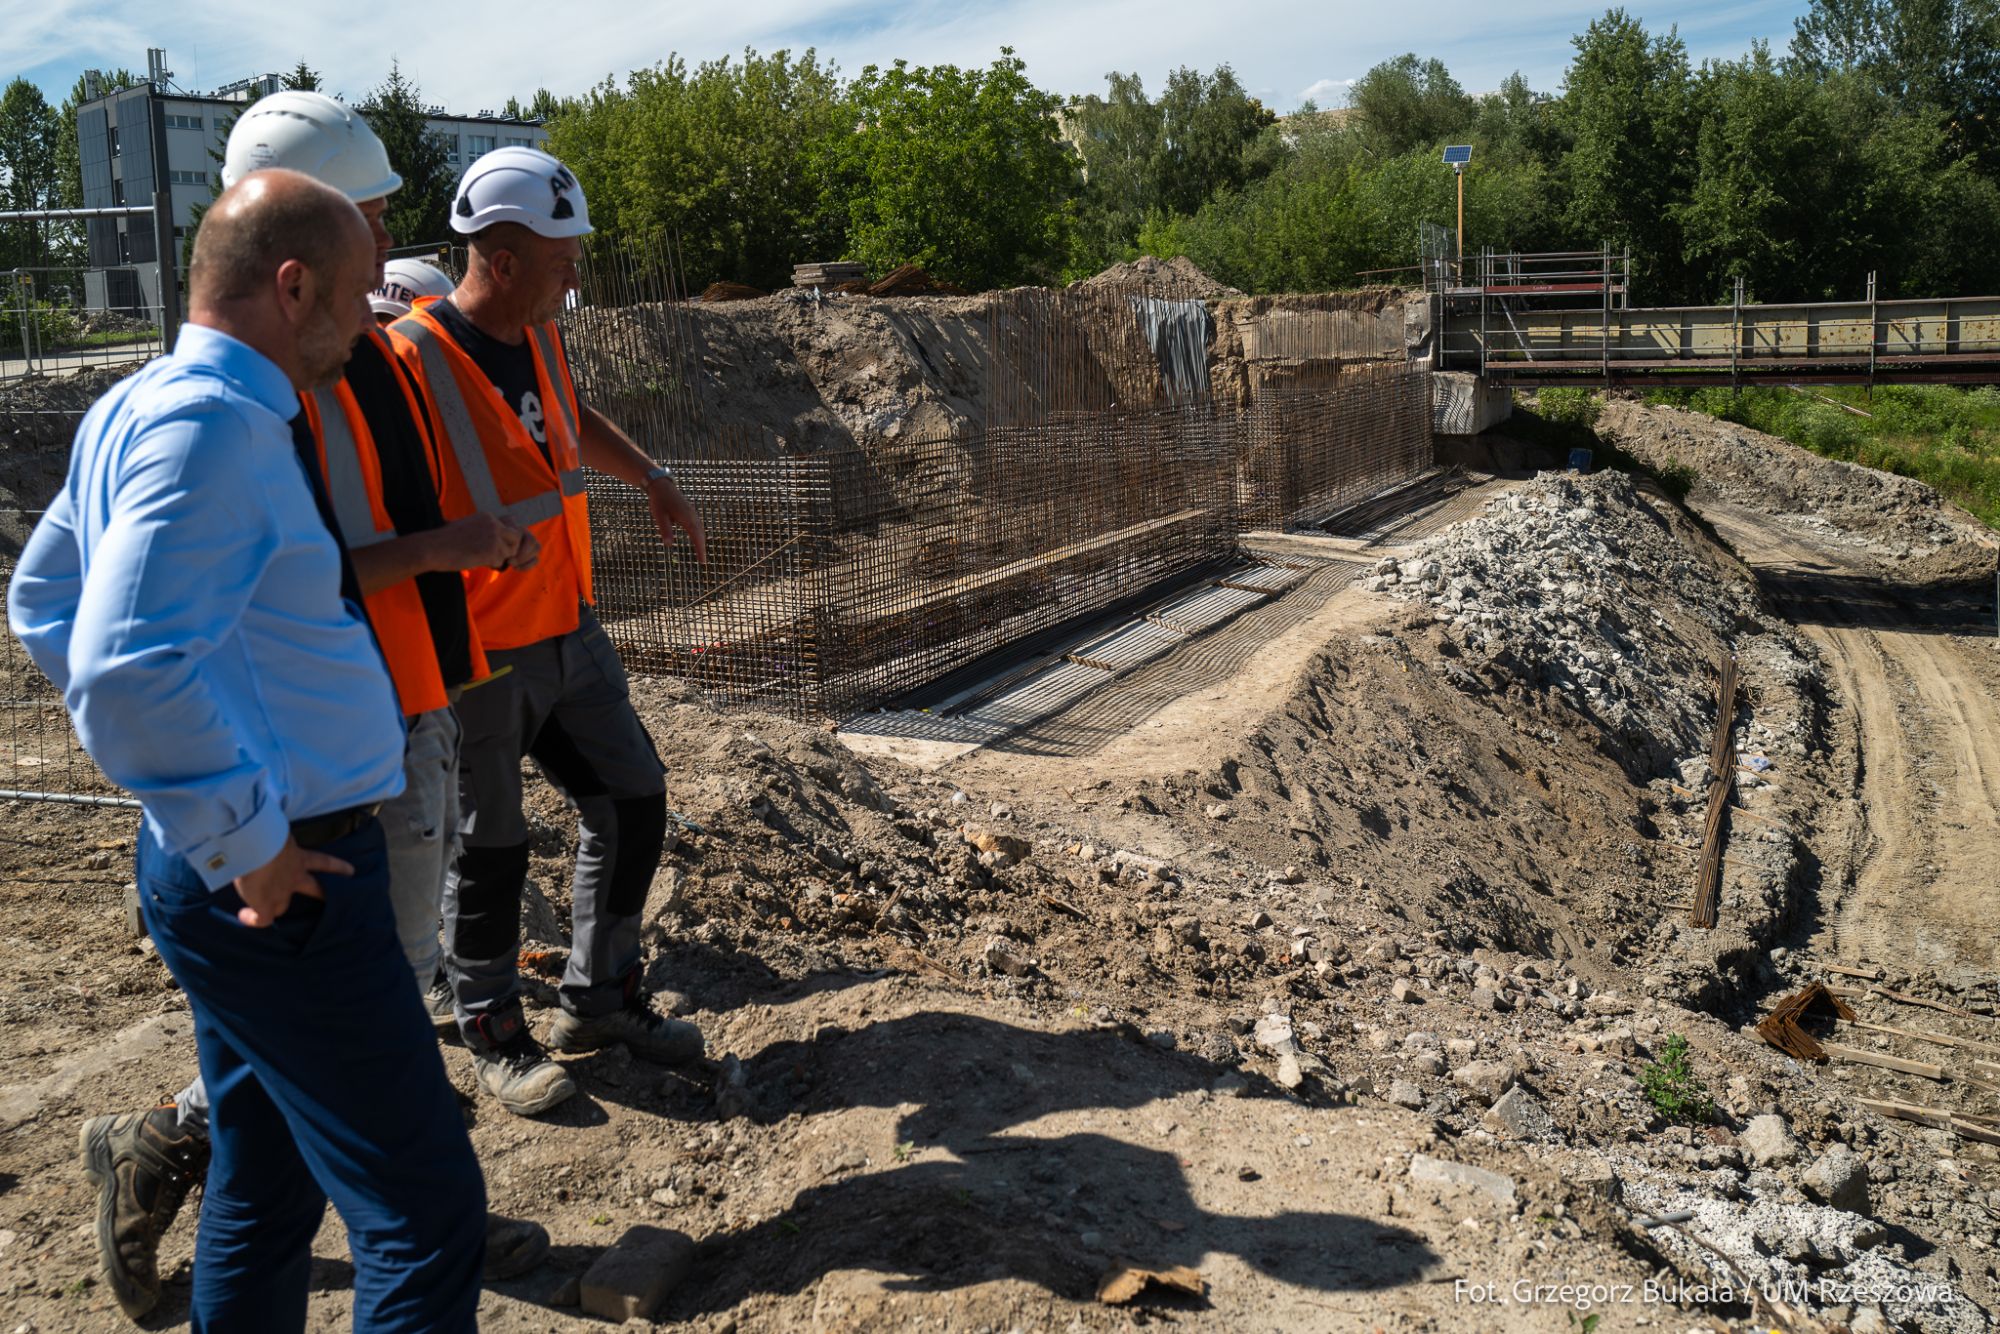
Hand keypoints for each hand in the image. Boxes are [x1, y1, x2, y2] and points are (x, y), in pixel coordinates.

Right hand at [233, 836, 351, 927]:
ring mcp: (279, 893)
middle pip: (313, 888)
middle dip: (322, 894)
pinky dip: (252, 919)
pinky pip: (262, 919)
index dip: (337, 867)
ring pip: (282, 907)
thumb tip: (265, 827)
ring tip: (272, 912)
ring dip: (277, 908)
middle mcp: (292, 877)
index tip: (351, 871)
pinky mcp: (265, 905)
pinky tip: (245, 916)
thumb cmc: (265, 834)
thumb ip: (276, 835)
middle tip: (330, 902)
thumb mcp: (276, 832)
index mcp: (299, 857)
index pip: (322, 862)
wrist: (255, 847)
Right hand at [429, 514, 536, 571]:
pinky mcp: (491, 550)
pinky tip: (477, 562)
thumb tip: (498, 546)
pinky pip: (501, 562)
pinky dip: (492, 565)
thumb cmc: (444, 542)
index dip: (505, 539)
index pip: (510, 527)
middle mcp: (493, 524)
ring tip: (482, 558)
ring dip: (500, 558)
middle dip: (509, 549)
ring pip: (510, 551)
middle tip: (494, 555)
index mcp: (487, 517)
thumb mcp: (467, 528)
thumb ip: (483, 532)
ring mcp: (494, 537)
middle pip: (516, 538)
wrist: (431, 548)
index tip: (494, 546)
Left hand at [647, 475, 706, 563]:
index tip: (702, 562)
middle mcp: (692, 516)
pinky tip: (696, 538)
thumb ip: (665, 530)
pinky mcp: (689, 511)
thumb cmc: (659, 501)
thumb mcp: (659, 516)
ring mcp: (692, 513)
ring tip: (700, 552)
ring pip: (700, 530)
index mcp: (687, 518)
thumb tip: (669, 545)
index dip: (700, 550)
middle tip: (702, 562)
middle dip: (702, 547)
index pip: (696, 537)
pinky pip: (697, 525)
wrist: (661, 485)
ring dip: (701, 541)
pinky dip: (698, 534)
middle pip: (701, 534)